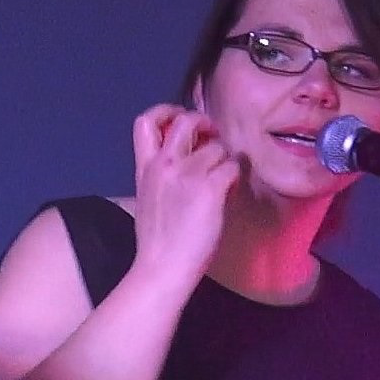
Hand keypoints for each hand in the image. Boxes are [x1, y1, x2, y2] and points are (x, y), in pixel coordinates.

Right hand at [129, 104, 238, 286]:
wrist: (163, 267)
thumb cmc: (157, 240)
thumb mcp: (148, 197)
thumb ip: (162, 174)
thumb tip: (189, 161)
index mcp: (145, 167)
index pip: (145, 121)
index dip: (166, 112)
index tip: (179, 121)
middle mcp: (164, 164)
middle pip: (185, 120)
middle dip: (204, 122)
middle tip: (212, 138)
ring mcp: (187, 175)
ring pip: (217, 147)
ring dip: (224, 160)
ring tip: (222, 179)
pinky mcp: (209, 189)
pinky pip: (232, 167)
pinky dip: (234, 177)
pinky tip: (228, 193)